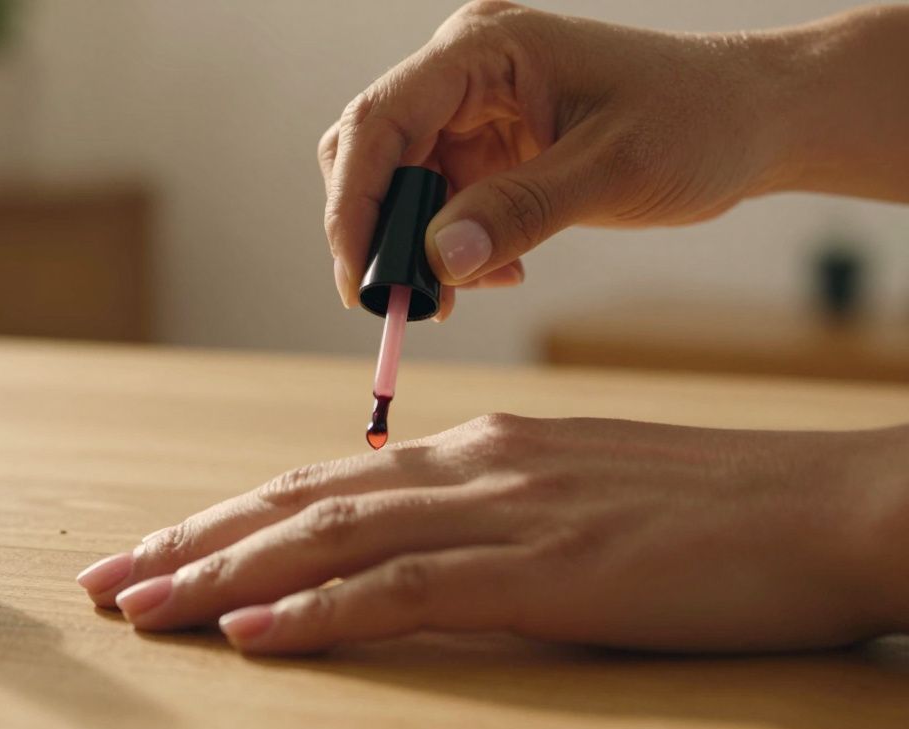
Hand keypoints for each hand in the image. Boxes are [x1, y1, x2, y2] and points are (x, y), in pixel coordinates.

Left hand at [76, 415, 908, 653]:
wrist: (824, 504)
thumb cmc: (709, 511)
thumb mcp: (576, 496)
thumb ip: (487, 511)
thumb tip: (407, 542)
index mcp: (478, 451)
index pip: (322, 481)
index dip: (231, 517)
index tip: (160, 549)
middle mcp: (472, 468)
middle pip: (299, 502)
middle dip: (194, 543)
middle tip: (109, 577)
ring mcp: (505, 513)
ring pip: (331, 537)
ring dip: (226, 574)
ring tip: (144, 605)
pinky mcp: (545, 571)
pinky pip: (408, 588)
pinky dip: (321, 608)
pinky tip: (255, 630)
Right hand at [321, 1, 870, 319]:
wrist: (750, 120)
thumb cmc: (696, 123)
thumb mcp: (611, 169)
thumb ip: (518, 210)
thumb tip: (434, 260)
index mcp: (483, 49)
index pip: (379, 121)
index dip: (354, 205)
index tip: (359, 284)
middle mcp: (463, 70)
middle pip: (370, 151)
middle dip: (379, 232)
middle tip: (405, 304)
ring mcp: (472, 109)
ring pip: (397, 185)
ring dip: (415, 247)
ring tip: (467, 292)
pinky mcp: (487, 146)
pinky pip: (435, 202)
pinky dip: (448, 247)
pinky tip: (499, 270)